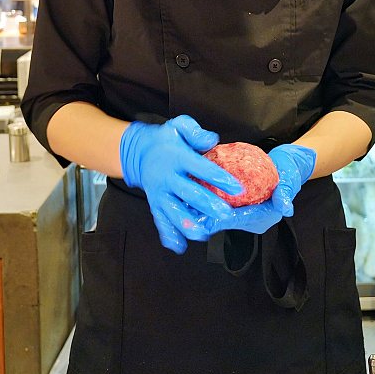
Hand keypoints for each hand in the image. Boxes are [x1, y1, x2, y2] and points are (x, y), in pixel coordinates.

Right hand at [119, 115, 241, 253]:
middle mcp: (167, 177)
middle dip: (207, 204)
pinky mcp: (155, 204)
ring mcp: (160, 193)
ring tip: (202, 234)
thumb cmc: (165, 139)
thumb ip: (195, 132)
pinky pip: (160, 221)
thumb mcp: (178, 126)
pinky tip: (179, 246)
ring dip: (187, 224)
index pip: (201, 168)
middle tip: (225, 214)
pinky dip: (168, 234)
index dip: (219, 177)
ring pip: (173, 211)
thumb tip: (212, 140)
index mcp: (177, 157)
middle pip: (188, 193)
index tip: (237, 187)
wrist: (137, 151)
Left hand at [192, 144, 316, 236]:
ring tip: (182, 202)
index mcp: (262, 217)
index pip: (238, 220)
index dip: (221, 218)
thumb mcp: (289, 181)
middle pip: (224, 218)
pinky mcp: (236, 200)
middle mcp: (250, 217)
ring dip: (202, 207)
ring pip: (219, 211)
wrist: (289, 165)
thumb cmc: (290, 173)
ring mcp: (242, 208)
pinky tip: (192, 188)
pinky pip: (219, 201)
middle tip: (184, 211)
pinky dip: (207, 196)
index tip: (204, 217)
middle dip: (205, 215)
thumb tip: (285, 206)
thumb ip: (285, 194)